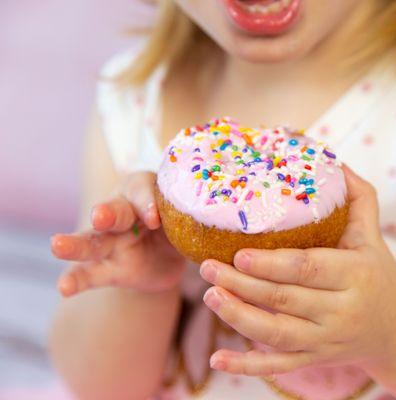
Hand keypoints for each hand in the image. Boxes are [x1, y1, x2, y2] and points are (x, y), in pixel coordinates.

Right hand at [50, 172, 185, 296]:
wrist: (175, 256)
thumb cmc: (184, 223)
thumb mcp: (193, 216)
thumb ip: (196, 216)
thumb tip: (221, 221)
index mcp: (146, 190)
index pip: (143, 190)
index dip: (147, 202)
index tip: (154, 217)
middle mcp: (124, 212)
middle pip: (115, 211)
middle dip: (108, 213)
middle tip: (100, 216)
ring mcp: (113, 241)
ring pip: (93, 241)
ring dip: (76, 243)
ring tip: (57, 245)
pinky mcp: (110, 268)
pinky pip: (91, 273)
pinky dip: (77, 280)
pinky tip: (64, 288)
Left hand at [198, 165, 395, 375]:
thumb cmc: (379, 274)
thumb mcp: (373, 235)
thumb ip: (358, 198)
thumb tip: (334, 161)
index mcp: (355, 275)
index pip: (308, 268)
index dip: (271, 263)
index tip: (239, 251)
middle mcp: (342, 311)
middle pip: (284, 299)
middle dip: (242, 285)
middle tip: (208, 266)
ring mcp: (327, 341)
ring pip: (276, 334)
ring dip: (238, 317)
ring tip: (210, 295)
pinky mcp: (316, 360)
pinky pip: (278, 366)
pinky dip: (247, 366)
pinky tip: (219, 359)